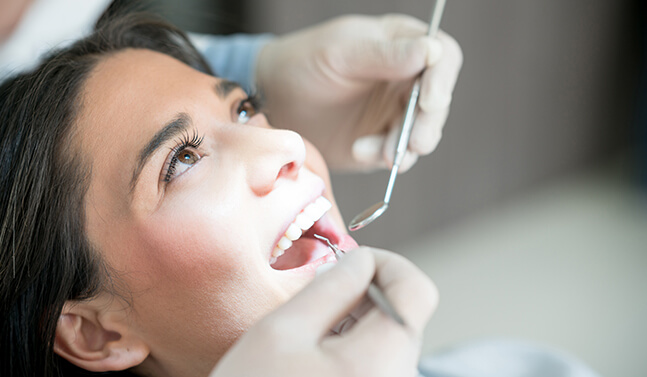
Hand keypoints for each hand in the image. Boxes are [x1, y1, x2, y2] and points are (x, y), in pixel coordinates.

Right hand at [209, 247, 437, 376]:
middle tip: (315, 297)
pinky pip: (376, 366)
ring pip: (387, 341)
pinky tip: (312, 361)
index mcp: (383, 361)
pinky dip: (350, 350)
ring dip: (353, 323)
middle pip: (401, 315)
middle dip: (362, 294)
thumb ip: (330, 287)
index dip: (385, 263)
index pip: (416, 289)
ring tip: (305, 336)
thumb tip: (359, 261)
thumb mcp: (281, 332)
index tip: (348, 262)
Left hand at [257, 14, 462, 171]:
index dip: (442, 80)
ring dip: (406, 146)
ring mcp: (394, 112)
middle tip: (414, 144)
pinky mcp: (381, 141)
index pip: (442, 57)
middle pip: (438, 102)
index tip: (429, 102)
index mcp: (402, 45)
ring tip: (380, 153)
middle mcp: (405, 79)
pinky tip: (359, 150)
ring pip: (422, 132)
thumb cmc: (303, 63)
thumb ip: (385, 55)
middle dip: (427, 125)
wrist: (273, 101)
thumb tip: (431, 51)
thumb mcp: (341, 54)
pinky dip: (383, 157)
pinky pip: (397, 154)